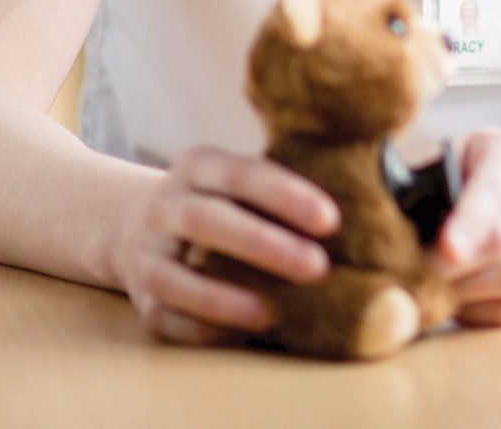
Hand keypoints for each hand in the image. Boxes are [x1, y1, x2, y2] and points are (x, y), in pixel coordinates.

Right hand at [109, 145, 338, 344]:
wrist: (133, 226)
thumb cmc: (220, 204)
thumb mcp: (237, 181)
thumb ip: (283, 192)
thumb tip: (367, 214)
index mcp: (197, 166)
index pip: (240, 173)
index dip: (285, 195)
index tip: (330, 220)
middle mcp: (163, 206)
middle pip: (206, 221)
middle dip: (264, 245)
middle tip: (317, 268)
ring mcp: (144, 254)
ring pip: (173, 277)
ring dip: (225, 298)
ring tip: (275, 313)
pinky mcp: (141, 300)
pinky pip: (165, 318)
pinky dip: (204, 328)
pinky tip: (242, 333)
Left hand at [432, 128, 500, 325]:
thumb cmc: (478, 170)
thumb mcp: (455, 157)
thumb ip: (426, 183)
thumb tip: (384, 226)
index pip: (493, 190)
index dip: (469, 222)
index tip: (445, 249)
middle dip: (455, 266)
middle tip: (414, 276)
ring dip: (467, 290)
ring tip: (432, 288)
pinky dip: (478, 310)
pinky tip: (455, 298)